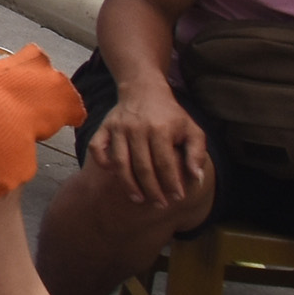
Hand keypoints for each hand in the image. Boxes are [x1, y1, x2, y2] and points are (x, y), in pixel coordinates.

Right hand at [89, 81, 209, 210]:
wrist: (143, 90)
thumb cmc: (170, 114)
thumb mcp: (191, 129)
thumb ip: (196, 153)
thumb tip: (197, 178)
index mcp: (160, 129)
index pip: (165, 163)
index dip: (172, 183)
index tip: (178, 198)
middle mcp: (137, 128)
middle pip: (143, 167)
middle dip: (152, 190)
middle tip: (160, 204)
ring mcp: (117, 128)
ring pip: (120, 163)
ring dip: (129, 184)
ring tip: (139, 199)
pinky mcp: (103, 127)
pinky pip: (96, 149)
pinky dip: (102, 163)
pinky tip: (113, 174)